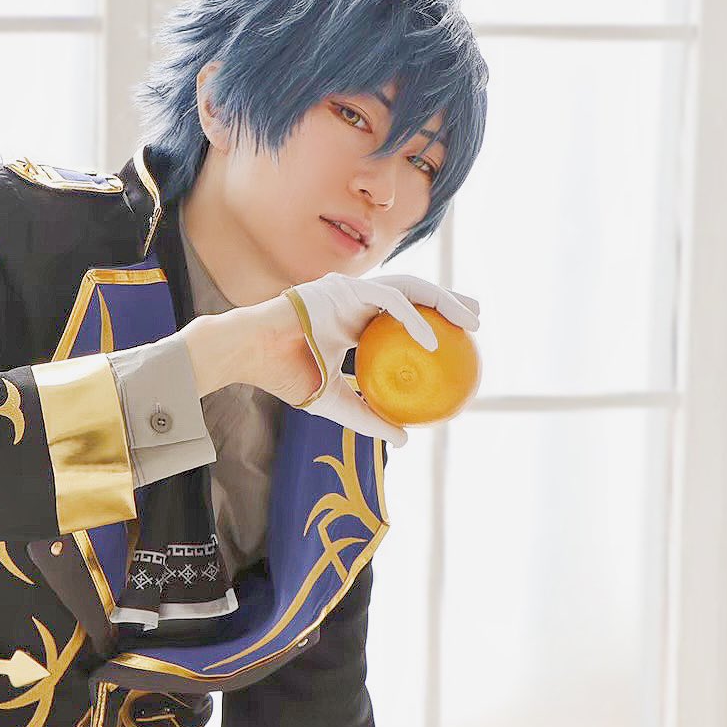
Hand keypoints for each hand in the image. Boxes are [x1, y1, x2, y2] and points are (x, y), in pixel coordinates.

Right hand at [246, 272, 479, 446]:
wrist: (249, 355)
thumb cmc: (284, 376)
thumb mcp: (335, 402)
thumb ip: (368, 416)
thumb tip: (404, 440)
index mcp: (354, 321)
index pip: (401, 315)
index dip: (432, 321)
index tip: (460, 338)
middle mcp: (355, 300)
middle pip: (412, 294)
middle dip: (448, 300)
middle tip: (477, 318)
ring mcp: (349, 290)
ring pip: (408, 288)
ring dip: (443, 301)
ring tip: (469, 321)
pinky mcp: (343, 287)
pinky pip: (388, 300)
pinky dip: (412, 319)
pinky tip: (431, 340)